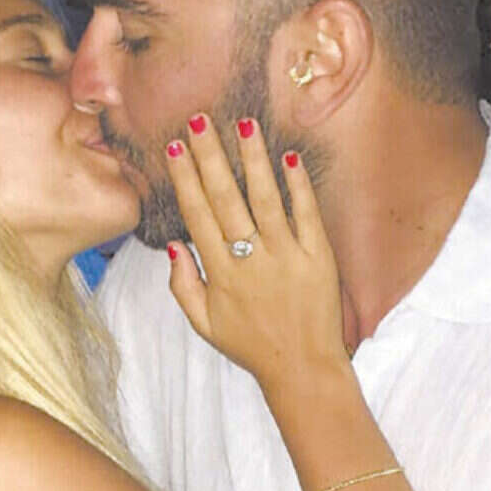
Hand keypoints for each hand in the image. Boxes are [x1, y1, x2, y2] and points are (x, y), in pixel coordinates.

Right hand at [164, 113, 349, 390]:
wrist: (302, 369)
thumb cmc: (250, 345)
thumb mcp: (204, 324)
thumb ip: (183, 285)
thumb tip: (172, 245)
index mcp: (220, 273)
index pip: (197, 215)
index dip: (185, 179)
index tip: (175, 147)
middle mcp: (250, 260)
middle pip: (226, 199)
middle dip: (211, 157)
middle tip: (200, 120)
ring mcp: (286, 256)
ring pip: (265, 200)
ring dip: (253, 160)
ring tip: (244, 125)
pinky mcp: (318, 257)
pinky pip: (307, 215)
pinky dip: (298, 185)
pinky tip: (289, 156)